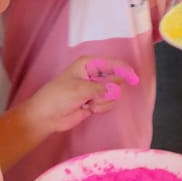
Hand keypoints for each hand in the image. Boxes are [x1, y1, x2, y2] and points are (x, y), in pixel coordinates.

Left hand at [22, 56, 139, 134]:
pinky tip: (88, 108)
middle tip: (95, 95)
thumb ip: (102, 88)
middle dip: (109, 89)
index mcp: (88, 64)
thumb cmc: (59, 96)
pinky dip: (101, 107)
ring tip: (88, 102)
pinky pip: (108, 103)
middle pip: (115, 79)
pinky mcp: (95, 101)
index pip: (112, 63)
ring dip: (103, 100)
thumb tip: (118, 89)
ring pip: (113, 94)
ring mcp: (95, 88)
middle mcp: (94, 74)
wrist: (47, 116)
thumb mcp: (81, 89)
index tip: (134, 78)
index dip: (125, 70)